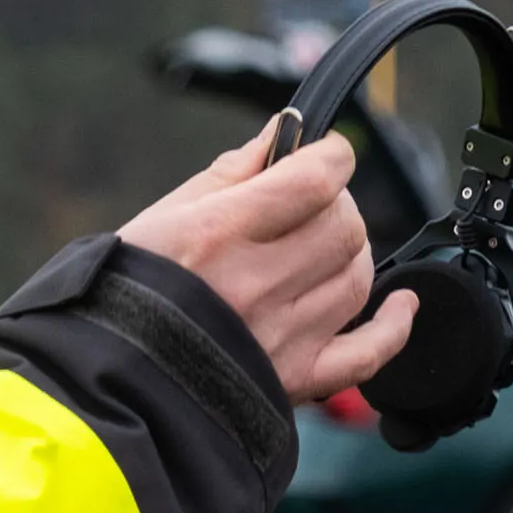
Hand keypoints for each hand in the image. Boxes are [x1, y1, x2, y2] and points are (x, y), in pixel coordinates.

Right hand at [117, 123, 418, 404]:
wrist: (110, 376)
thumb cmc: (130, 292)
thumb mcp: (167, 213)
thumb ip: (234, 171)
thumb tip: (285, 132)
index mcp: (221, 233)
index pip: (316, 178)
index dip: (331, 157)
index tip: (324, 156)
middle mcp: (257, 284)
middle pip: (344, 226)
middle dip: (336, 205)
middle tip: (309, 208)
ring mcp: (282, 335)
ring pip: (358, 277)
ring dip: (350, 252)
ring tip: (322, 249)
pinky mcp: (296, 380)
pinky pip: (368, 353)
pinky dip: (395, 326)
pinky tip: (402, 303)